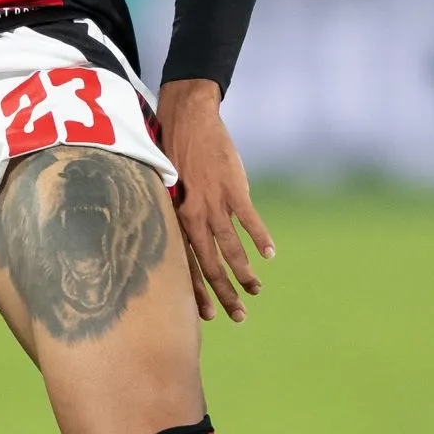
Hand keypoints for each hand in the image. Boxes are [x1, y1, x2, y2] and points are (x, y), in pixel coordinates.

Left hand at [154, 78, 274, 321]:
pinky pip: (249, 220)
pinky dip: (260, 237)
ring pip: (230, 248)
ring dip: (245, 272)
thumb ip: (175, 215)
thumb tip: (182, 240)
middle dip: (224, 294)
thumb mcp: (164, 188)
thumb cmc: (171, 152)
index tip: (207, 317)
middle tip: (238, 316)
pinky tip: (269, 254)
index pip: (185, 266)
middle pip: (209, 265)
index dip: (196, 294)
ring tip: (255, 290)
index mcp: (175, 219)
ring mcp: (213, 202)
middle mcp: (192, 216)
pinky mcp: (232, 187)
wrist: (185, 116)